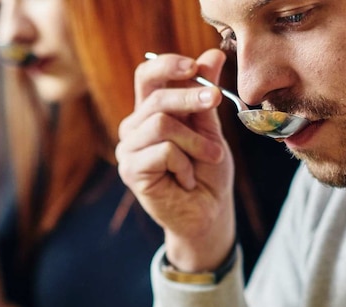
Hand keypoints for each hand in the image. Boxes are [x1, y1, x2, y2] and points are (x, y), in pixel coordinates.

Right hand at [116, 49, 236, 271]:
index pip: (147, 76)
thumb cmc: (208, 172)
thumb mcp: (211, 127)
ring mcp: (128, 150)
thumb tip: (213, 54)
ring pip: (161, 123)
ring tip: (209, 157)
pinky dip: (185, 164)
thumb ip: (206, 95)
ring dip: (194, 141)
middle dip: (191, 97)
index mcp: (150, 113)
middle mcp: (133, 129)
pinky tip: (186, 179)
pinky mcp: (131, 172)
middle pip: (157, 98)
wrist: (208, 212)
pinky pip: (163, 151)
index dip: (167, 65)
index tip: (195, 66)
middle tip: (216, 100)